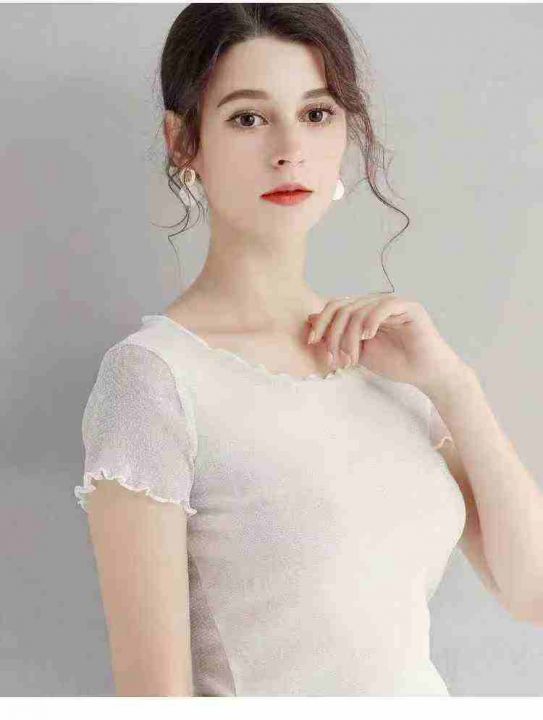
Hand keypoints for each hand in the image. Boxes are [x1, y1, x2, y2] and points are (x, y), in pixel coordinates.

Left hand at [306, 293, 471, 391]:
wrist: (425, 373)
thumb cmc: (395, 362)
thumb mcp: (357, 351)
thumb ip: (337, 336)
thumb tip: (310, 320)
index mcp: (365, 310)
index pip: (335, 306)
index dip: (321, 322)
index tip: (311, 342)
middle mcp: (377, 302)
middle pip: (343, 307)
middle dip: (332, 334)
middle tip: (333, 357)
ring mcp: (393, 303)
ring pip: (359, 311)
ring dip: (350, 337)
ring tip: (352, 358)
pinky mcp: (409, 307)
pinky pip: (383, 307)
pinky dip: (371, 322)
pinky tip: (368, 338)